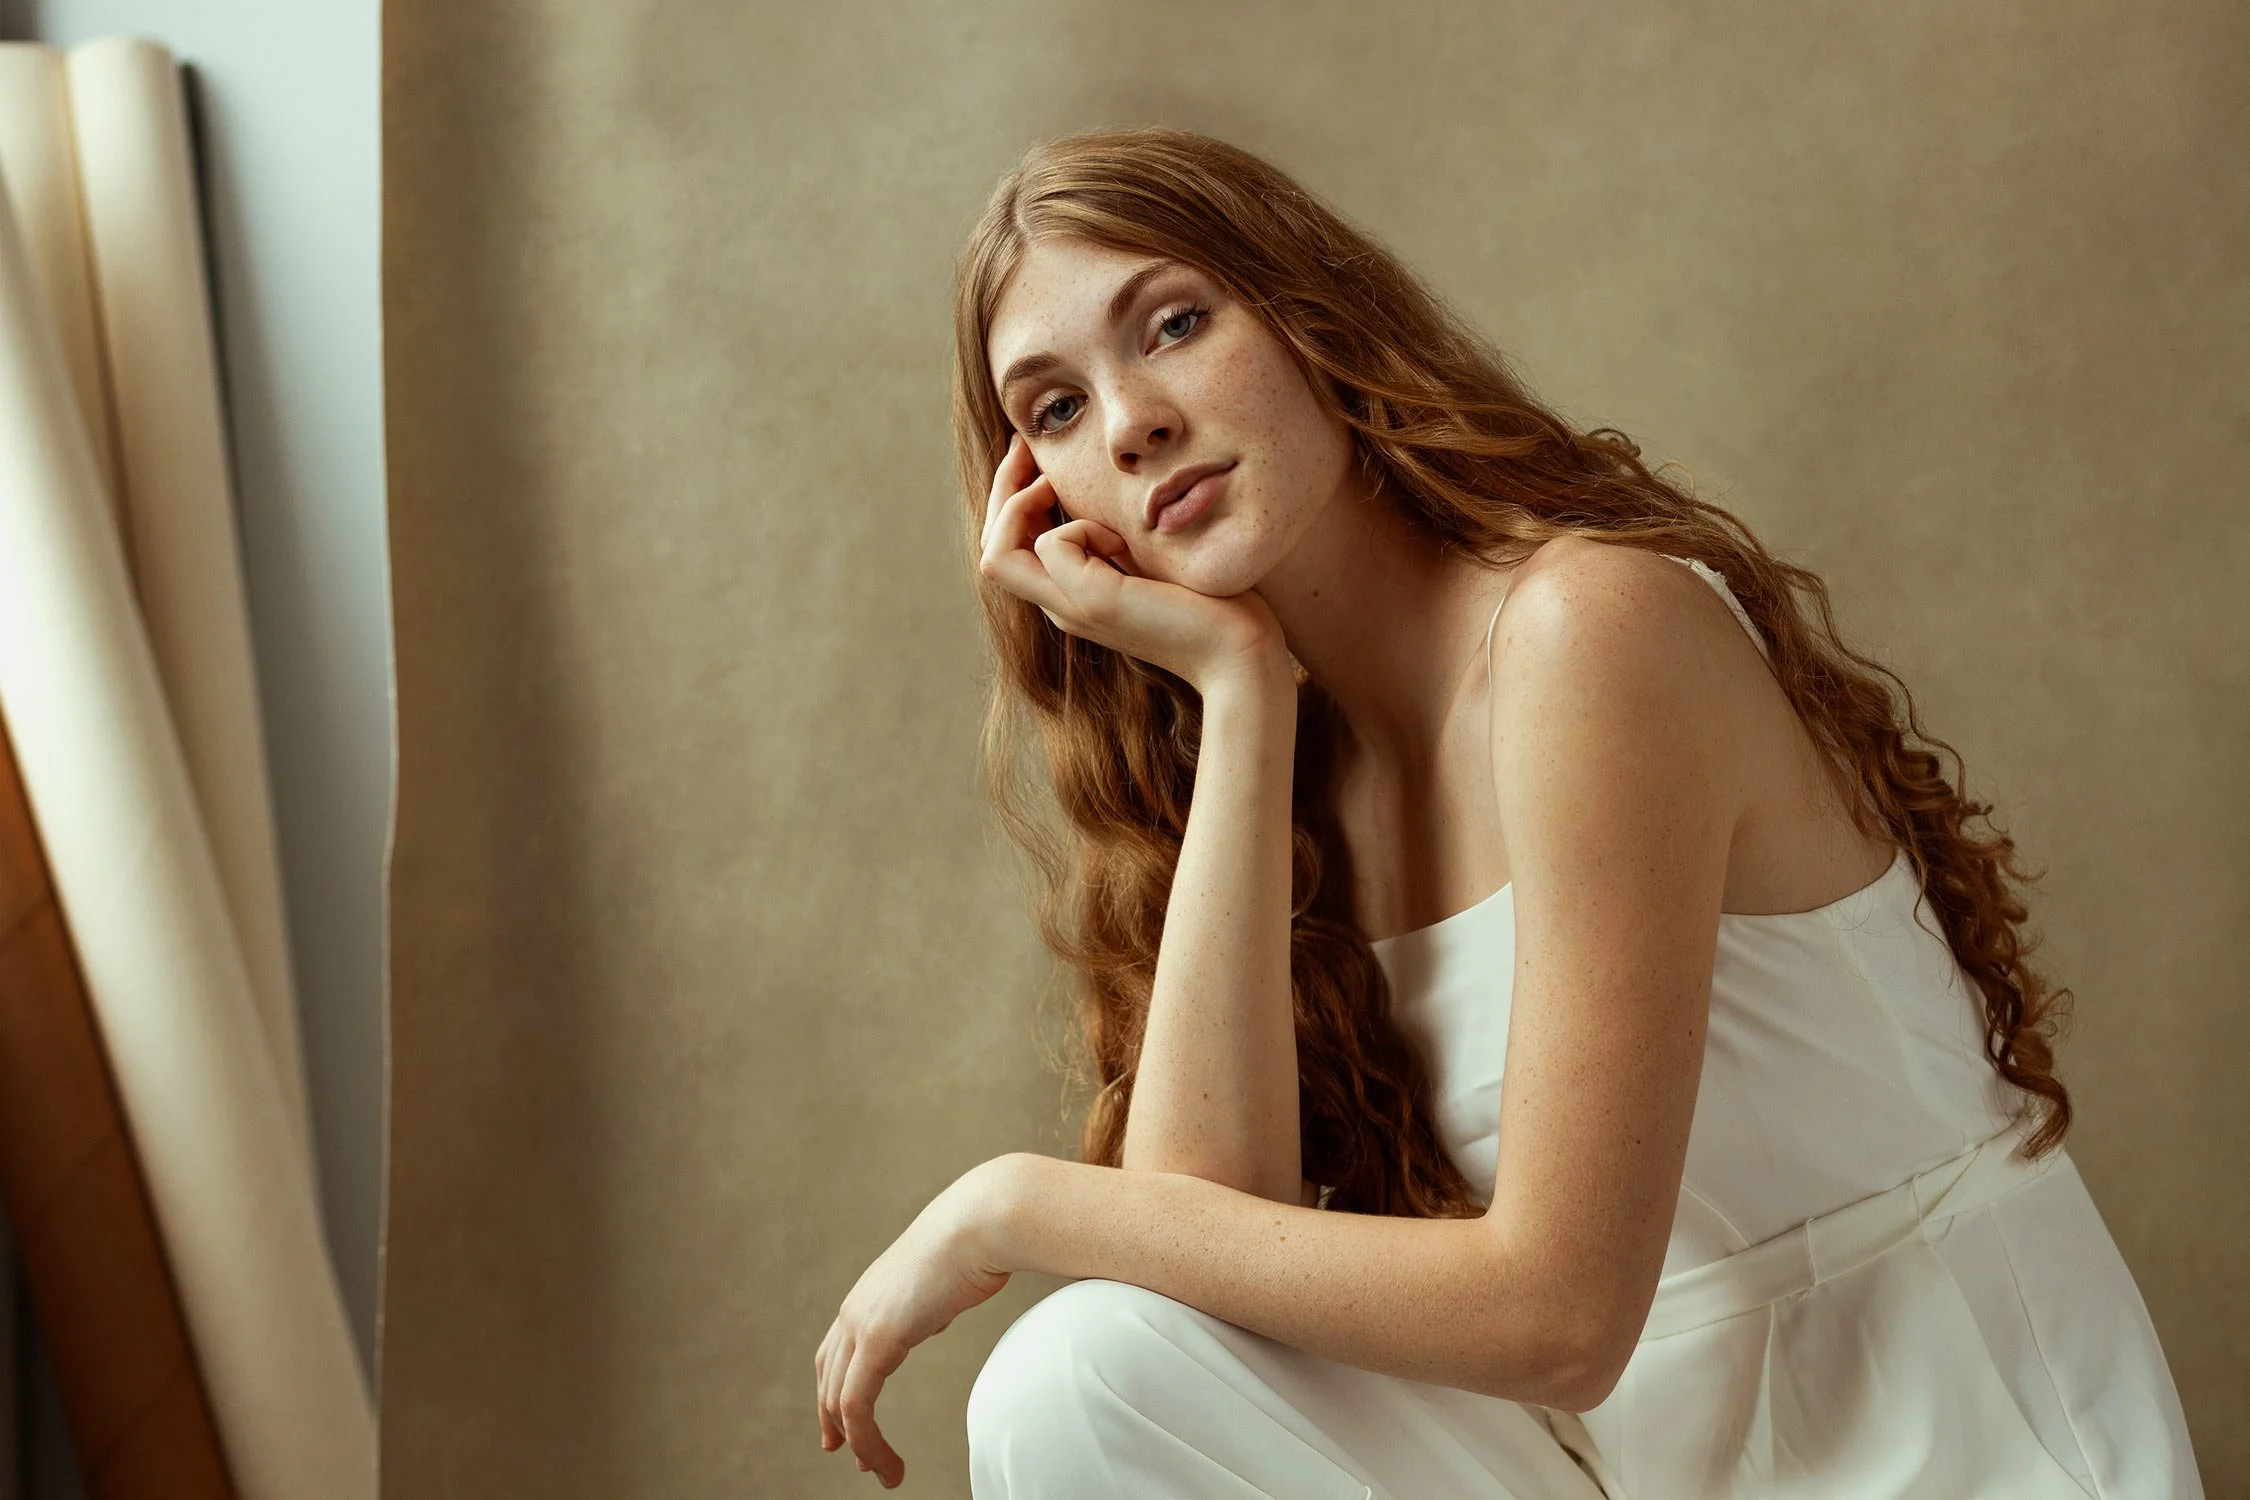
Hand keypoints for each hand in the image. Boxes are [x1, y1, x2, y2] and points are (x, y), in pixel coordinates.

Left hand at [815, 1160, 1017, 1487]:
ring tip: (882, 1472)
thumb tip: (939, 1307)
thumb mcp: (944, 1277)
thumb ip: (931, 1298)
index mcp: (870, 1294)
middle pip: (829, 1379)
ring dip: (860, 1444)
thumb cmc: (977, 1240)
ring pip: (841, 1401)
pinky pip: (858, 1405)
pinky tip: (886, 1460)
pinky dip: (868, 1441)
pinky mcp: (877, 1339)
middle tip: (851, 1457)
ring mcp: (861, 1323)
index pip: (835, 1353)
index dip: (834, 1392)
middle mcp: (856, 1309)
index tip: (842, 1428)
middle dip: (837, 1423)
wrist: (982, 1222)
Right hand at [978, 432, 1285, 691]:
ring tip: (1052, 485)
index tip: (1035, 457)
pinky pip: (1051, 545)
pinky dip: (1077, 524)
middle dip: (1001, 490)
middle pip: (991, 549)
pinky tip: (1119, 536)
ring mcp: (1073, 607)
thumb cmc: (1214, 606)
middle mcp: (1062, 606)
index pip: (1010, 548)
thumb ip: (1122, 536)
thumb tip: (1109, 489)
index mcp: (1073, 596)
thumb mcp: (1153, 557)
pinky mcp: (1094, 601)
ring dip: (1019, 506)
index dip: (1011, 499)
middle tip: (1024, 447)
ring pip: (996, 554)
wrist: (1241, 654)